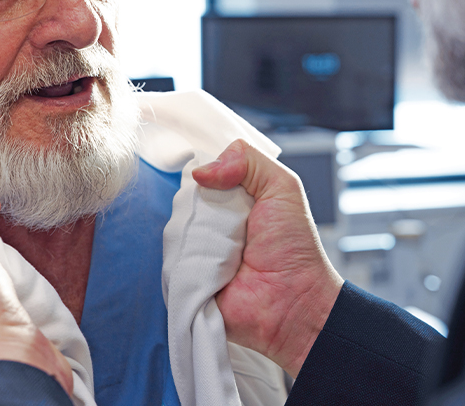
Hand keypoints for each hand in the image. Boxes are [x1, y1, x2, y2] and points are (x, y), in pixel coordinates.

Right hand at [193, 140, 344, 377]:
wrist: (293, 302)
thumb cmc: (295, 247)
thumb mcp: (282, 188)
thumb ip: (248, 161)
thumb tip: (201, 172)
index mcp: (234, 201)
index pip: (203, 177)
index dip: (206, 175)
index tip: (213, 179)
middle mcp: (213, 224)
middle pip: (185, 200)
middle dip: (203, 204)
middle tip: (229, 220)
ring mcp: (198, 252)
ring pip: (176, 228)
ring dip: (196, 233)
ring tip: (222, 245)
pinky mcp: (187, 279)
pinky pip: (170, 261)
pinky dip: (186, 259)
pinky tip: (205, 263)